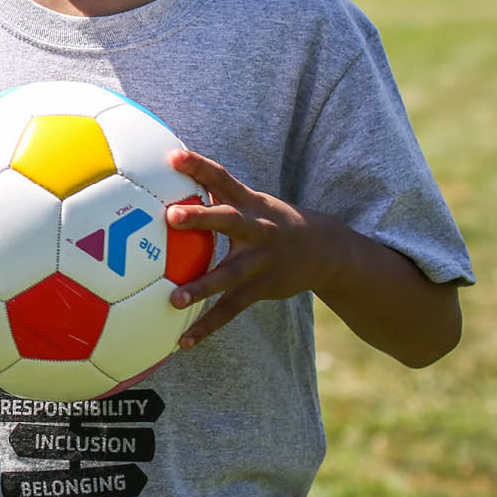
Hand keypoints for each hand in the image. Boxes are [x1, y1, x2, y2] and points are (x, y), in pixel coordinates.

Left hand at [166, 149, 325, 348]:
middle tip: (171, 216)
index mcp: (250, 203)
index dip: (199, 165)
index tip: (174, 155)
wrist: (326, 251)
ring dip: (201, 287)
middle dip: (200, 217)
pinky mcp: (261, 288)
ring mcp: (260, 261)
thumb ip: (217, 191)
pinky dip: (207, 326)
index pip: (221, 177)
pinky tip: (183, 341)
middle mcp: (256, 228)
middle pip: (227, 219)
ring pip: (228, 274)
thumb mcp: (253, 201)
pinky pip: (231, 310)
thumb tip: (172, 171)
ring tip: (173, 299)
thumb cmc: (272, 220)